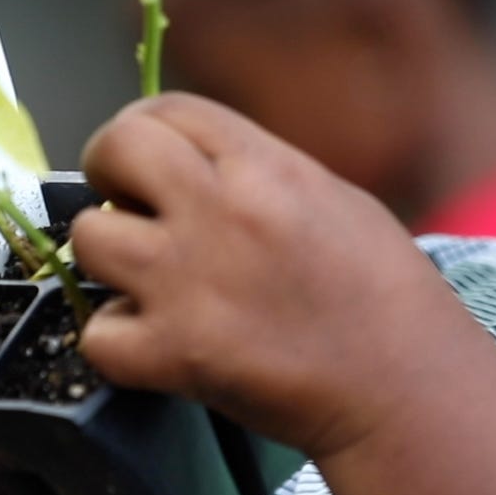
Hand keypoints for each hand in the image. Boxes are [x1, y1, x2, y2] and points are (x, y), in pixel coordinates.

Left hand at [71, 93, 476, 460]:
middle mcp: (219, 211)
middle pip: (113, 149)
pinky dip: (116, 341)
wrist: (406, 386)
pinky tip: (152, 342)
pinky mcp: (176, 353)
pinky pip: (97, 333)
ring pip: (89, 237)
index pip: (166, 108)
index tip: (143, 161)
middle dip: (106, 172)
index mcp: (264, 167)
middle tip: (127, 205)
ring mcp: (190, 282)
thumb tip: (192, 167)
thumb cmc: (385, 294)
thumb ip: (256, 173)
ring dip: (108, 258)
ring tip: (144, 280)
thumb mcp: (330, 198)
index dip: (143, 129)